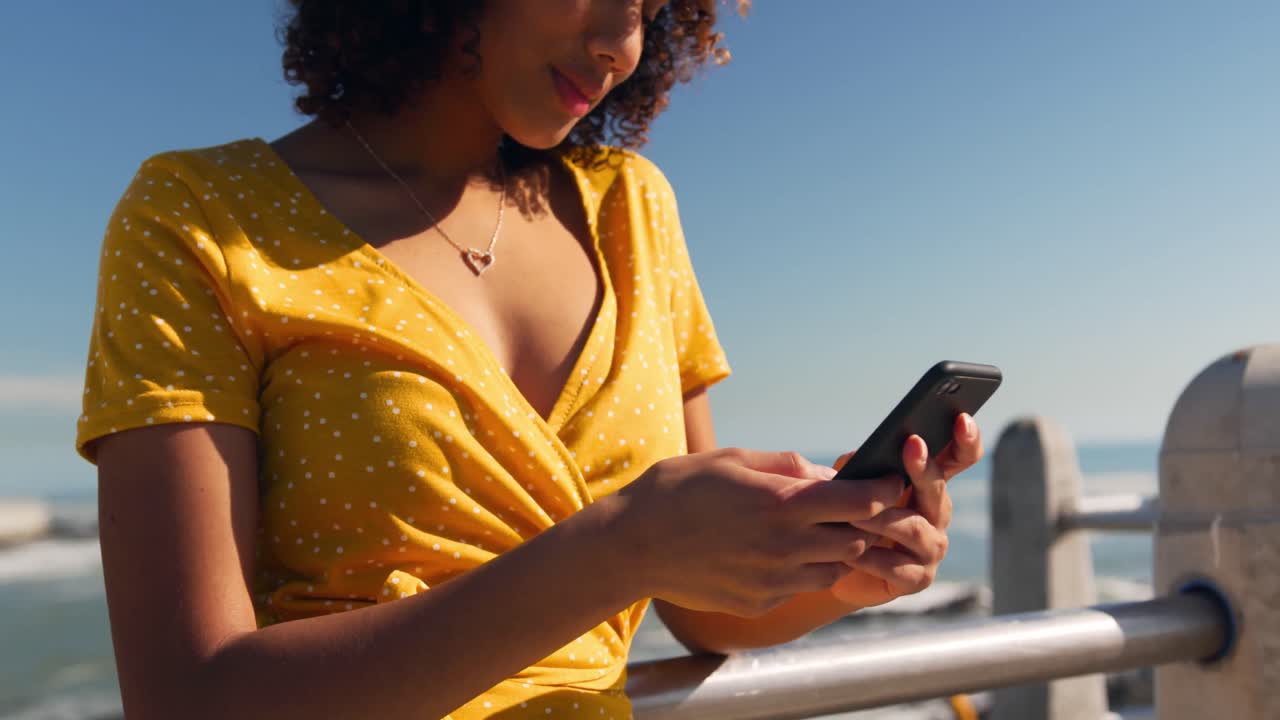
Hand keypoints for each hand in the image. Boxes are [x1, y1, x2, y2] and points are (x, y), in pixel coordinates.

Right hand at [612, 448, 902, 617]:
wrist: (631, 545)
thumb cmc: (678, 490)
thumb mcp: (731, 459)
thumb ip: (786, 467)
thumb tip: (827, 474)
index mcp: (780, 503)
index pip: (858, 501)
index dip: (884, 490)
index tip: (891, 481)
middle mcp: (784, 547)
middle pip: (856, 538)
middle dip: (864, 522)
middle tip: (857, 506)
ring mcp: (772, 580)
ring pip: (834, 567)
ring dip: (835, 548)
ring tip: (813, 529)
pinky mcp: (759, 603)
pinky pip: (799, 586)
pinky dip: (802, 569)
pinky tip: (777, 551)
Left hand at [827, 413, 983, 606]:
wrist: (832, 565)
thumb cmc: (845, 515)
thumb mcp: (847, 485)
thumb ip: (855, 468)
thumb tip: (856, 458)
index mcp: (927, 484)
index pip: (957, 458)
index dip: (965, 439)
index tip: (961, 418)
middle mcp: (936, 513)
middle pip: (937, 488)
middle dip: (924, 467)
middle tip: (911, 445)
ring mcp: (931, 547)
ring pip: (913, 528)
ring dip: (882, 519)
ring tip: (853, 514)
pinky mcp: (917, 578)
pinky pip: (896, 566)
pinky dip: (870, 558)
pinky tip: (850, 554)